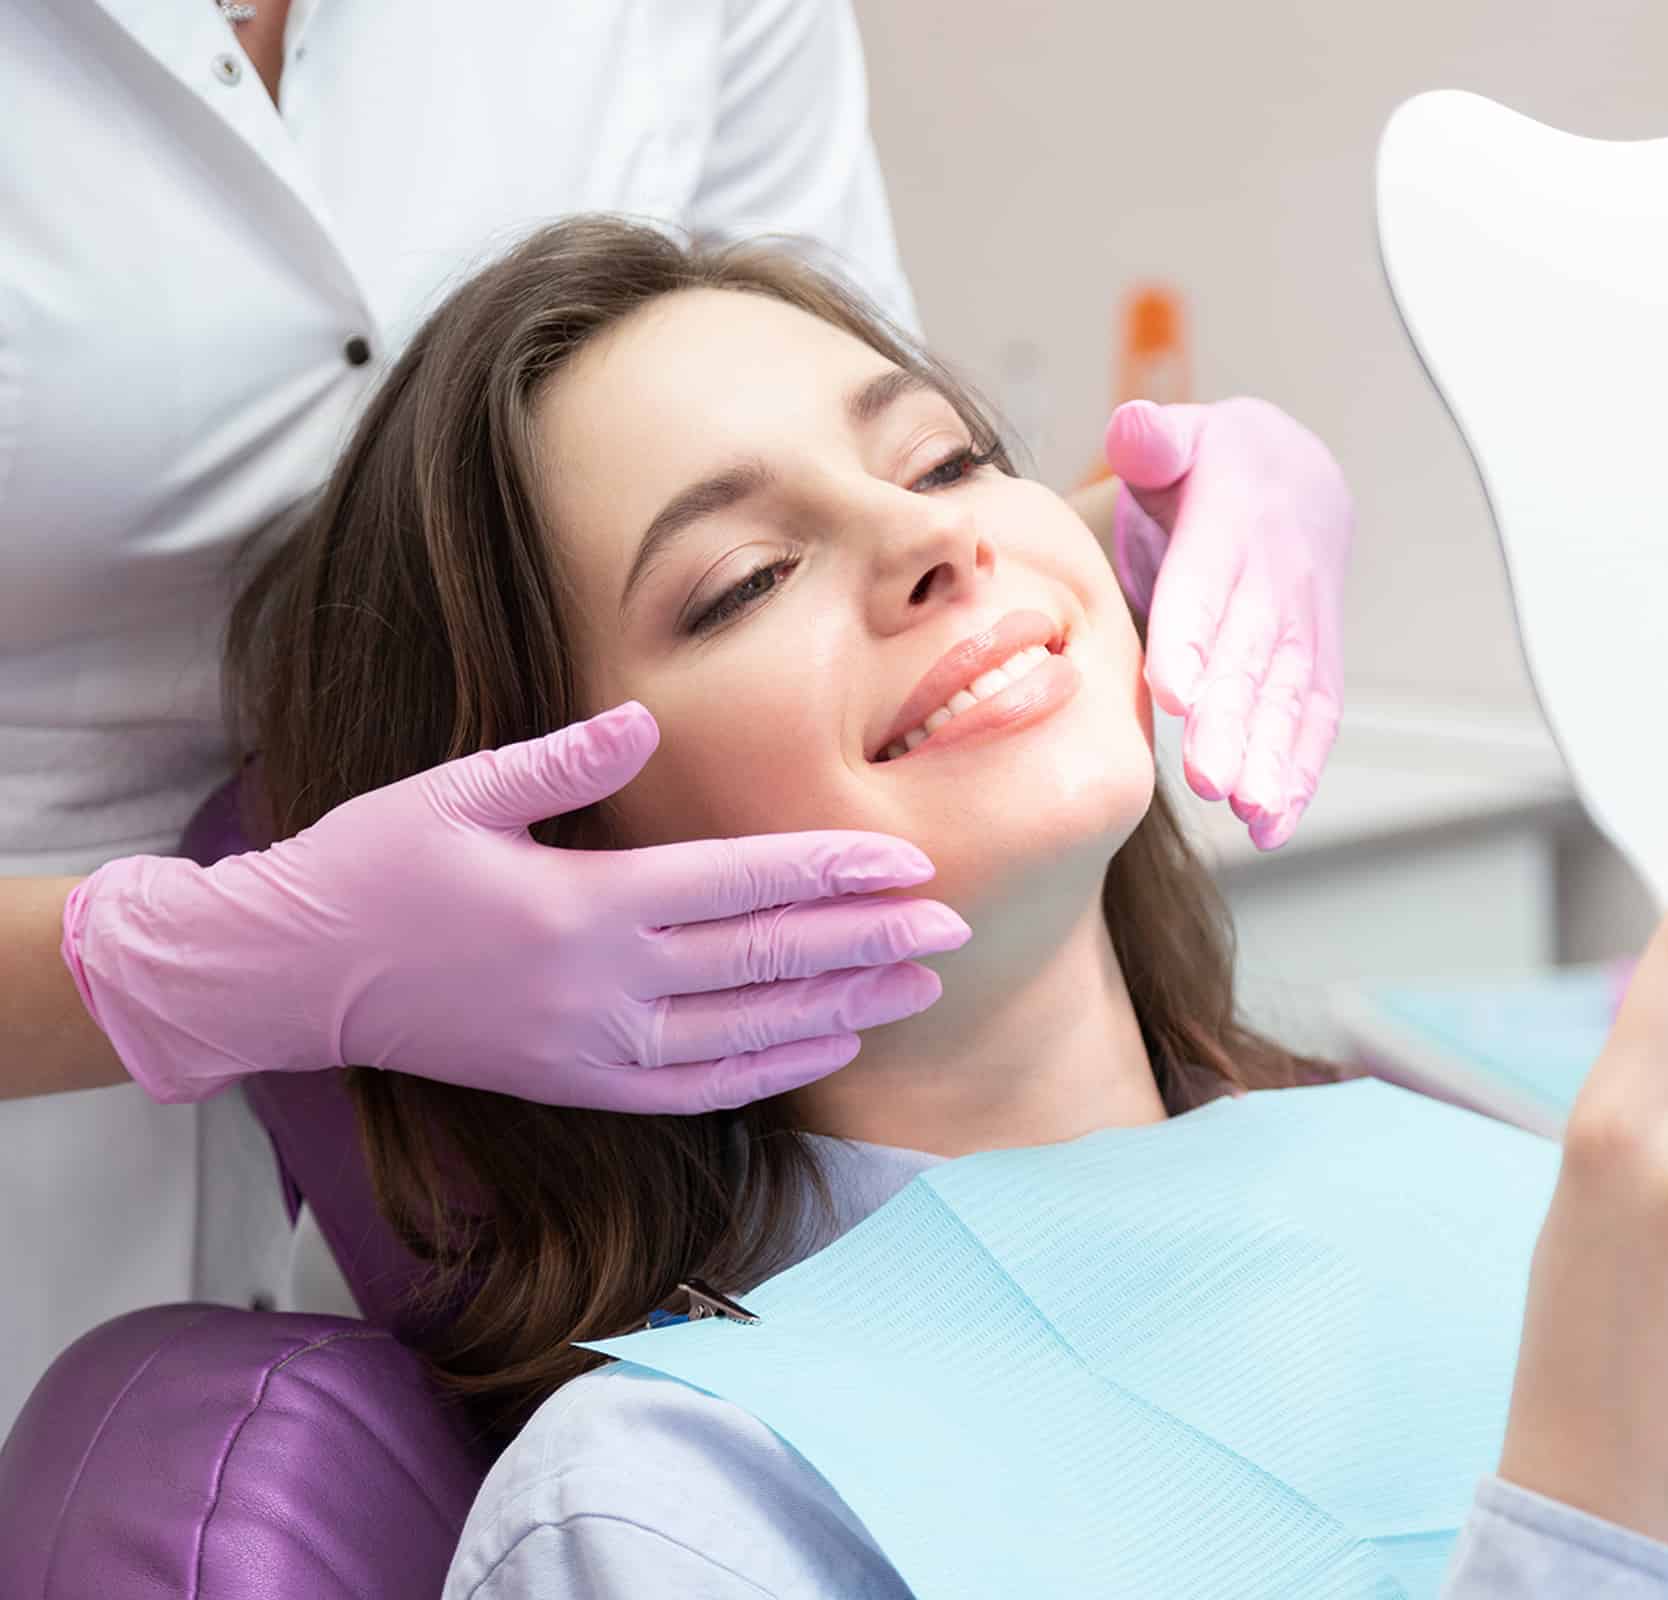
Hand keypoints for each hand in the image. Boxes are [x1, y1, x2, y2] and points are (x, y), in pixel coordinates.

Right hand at [63, 703, 968, 1112]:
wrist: (288, 977)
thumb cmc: (370, 866)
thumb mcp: (455, 792)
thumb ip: (560, 759)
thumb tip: (643, 720)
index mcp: (581, 904)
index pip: (743, 885)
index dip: (835, 875)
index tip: (911, 867)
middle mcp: (601, 986)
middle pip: (767, 961)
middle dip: (870, 943)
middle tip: (955, 927)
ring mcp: (590, 1049)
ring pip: (750, 1034)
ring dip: (843, 1008)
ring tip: (920, 987)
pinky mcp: (574, 1086)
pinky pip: (697, 1090)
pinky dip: (772, 1070)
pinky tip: (829, 1045)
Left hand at [1105, 397, 1349, 850]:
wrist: (1297, 477)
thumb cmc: (1212, 467)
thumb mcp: (1181, 436)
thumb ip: (1153, 438)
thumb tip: (1135, 431)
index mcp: (1233, 523)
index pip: (1209, 583)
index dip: (1193, 635)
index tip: (1172, 691)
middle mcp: (1277, 579)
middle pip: (1253, 654)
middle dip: (1232, 719)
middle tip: (1205, 777)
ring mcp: (1305, 625)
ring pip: (1288, 696)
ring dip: (1270, 758)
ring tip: (1246, 811)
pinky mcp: (1318, 663)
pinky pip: (1315, 720)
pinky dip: (1299, 775)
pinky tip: (1270, 827)